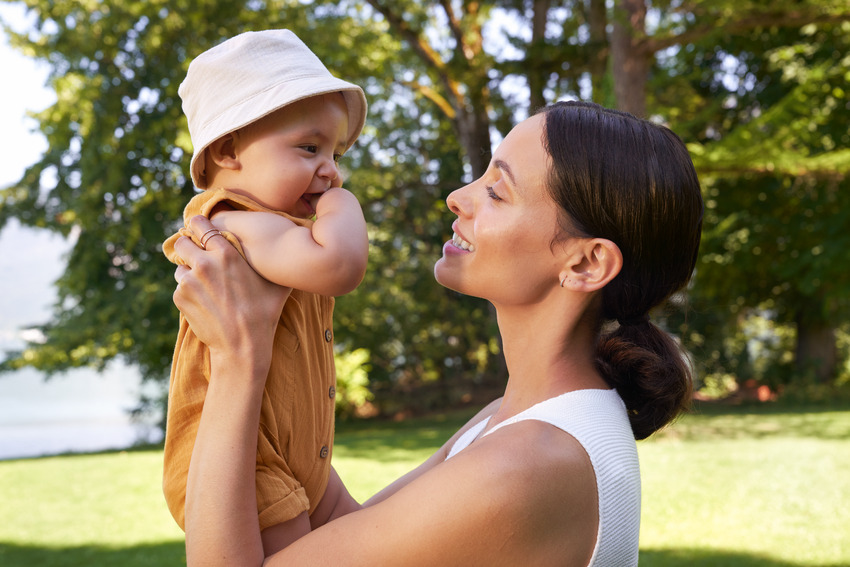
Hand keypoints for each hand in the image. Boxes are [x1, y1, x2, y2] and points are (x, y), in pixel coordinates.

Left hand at [173, 215, 290, 364]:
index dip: (198, 225)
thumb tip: (288, 250)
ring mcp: (189, 281)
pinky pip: (180, 288)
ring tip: (207, 288)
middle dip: (188, 248)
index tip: (199, 228)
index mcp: (226, 254)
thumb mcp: (276, 283)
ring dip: (190, 274)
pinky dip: (189, 293)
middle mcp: (204, 264)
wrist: (243, 345)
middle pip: (182, 243)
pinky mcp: (181, 298)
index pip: (201, 225)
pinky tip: (206, 303)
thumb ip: (272, 262)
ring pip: (181, 268)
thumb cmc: (264, 313)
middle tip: (198, 257)